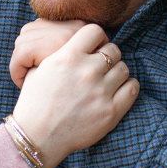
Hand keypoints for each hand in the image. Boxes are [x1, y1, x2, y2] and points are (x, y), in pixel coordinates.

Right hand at [11, 24, 138, 167]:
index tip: (94, 46)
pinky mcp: (111, 111)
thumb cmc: (35, 102)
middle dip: (108, 56)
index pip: (95, 31)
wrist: (37, 136)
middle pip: (113, 50)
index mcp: (67, 57)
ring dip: (117, 72)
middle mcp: (86, 71)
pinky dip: (128, 86)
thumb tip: (76, 42)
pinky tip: (118, 90)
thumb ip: (60, 52)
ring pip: (123, 68)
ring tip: (107, 80)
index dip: (97, 38)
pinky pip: (132, 88)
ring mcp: (100, 92)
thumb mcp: (38, 70)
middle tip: (100, 67)